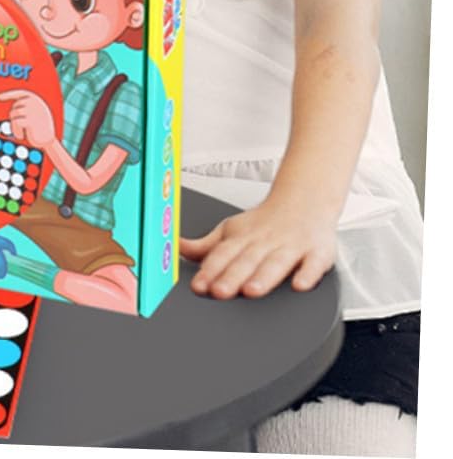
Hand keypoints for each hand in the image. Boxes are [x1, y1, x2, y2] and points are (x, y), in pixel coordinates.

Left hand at [0, 88, 56, 149]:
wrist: (48, 140)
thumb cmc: (40, 127)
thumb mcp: (34, 113)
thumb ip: (24, 107)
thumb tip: (9, 105)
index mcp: (36, 99)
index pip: (19, 93)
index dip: (8, 95)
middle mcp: (34, 102)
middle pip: (15, 106)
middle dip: (15, 117)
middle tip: (20, 128)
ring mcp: (33, 110)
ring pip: (13, 113)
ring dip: (14, 125)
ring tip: (21, 132)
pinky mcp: (30, 120)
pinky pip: (16, 122)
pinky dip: (16, 130)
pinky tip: (21, 136)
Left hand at [179, 195, 337, 298]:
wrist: (303, 201)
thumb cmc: (263, 223)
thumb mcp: (230, 232)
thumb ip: (205, 247)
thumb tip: (176, 249)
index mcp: (242, 237)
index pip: (223, 254)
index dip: (209, 270)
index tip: (198, 286)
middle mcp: (265, 242)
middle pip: (247, 260)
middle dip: (232, 276)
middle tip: (219, 292)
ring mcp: (292, 247)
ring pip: (276, 263)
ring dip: (264, 277)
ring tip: (251, 291)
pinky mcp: (317, 252)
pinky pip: (313, 264)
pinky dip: (307, 274)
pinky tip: (299, 285)